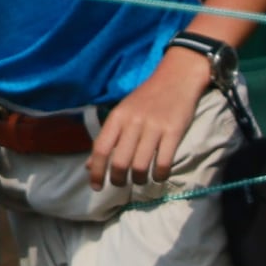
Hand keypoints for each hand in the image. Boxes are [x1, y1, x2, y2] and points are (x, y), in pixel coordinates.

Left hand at [88, 45, 210, 189]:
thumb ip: (107, 139)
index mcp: (117, 118)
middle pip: (119, 162)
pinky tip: (159, 176)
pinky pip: (164, 162)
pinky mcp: (174, 131)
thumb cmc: (146, 98)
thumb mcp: (121, 114)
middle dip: (117, 180)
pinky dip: (160, 175)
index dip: (96, 171)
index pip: (101, 149)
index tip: (96, 187)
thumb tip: (89, 166)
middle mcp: (133, 123)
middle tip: (120, 184)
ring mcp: (154, 127)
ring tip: (140, 180)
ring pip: (140, 166)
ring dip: (139, 180)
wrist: (176, 77)